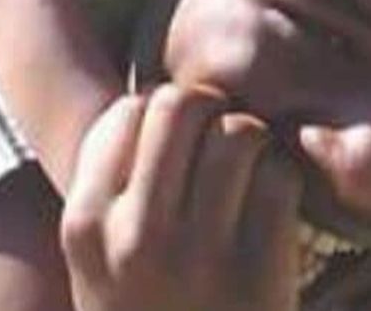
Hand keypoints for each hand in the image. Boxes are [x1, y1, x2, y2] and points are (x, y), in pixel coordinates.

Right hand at [61, 85, 303, 310]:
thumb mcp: (100, 266)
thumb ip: (113, 189)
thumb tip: (154, 99)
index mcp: (87, 225)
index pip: (128, 112)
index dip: (161, 115)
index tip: (179, 143)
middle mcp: (135, 234)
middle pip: (180, 105)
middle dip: (210, 110)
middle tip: (222, 140)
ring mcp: (197, 253)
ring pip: (237, 132)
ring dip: (252, 143)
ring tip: (249, 173)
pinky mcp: (258, 271)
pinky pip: (278, 176)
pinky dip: (283, 180)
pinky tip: (272, 208)